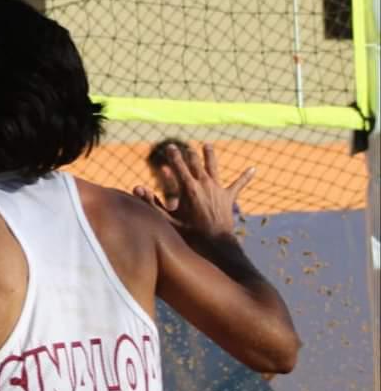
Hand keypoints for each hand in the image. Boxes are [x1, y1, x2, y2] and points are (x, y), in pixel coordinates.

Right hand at [133, 143, 252, 237]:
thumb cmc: (190, 234)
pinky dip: (245, 176)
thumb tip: (136, 188)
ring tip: (207, 145)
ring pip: (214, 167)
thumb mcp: (168, 219)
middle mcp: (204, 184)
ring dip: (210, 155)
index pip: (179, 166)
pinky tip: (253, 169)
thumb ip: (152, 203)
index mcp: (189, 188)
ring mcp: (218, 189)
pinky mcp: (229, 198)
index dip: (173, 155)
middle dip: (188, 153)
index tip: (169, 147)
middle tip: (183, 147)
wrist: (216, 245)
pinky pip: (238, 184)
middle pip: (196, 162)